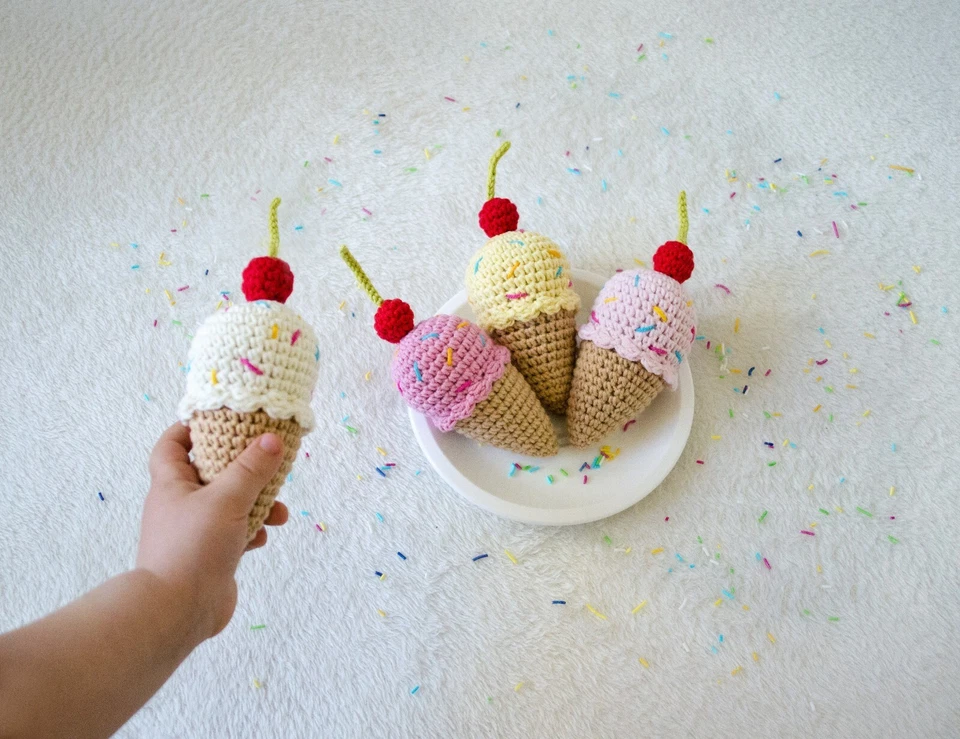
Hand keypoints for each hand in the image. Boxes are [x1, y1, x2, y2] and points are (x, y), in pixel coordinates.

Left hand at [137, 423, 288, 638]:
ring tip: (279, 510)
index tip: (220, 419)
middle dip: (243, 469)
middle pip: (211, 473)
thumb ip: (252, 468)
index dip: (190, 428)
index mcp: (171, 484)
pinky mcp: (210, 555)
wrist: (177, 612)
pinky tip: (262, 537)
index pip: (172, 444)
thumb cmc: (192, 547)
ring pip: (230, 505)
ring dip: (256, 503)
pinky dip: (252, 532)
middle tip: (267, 462)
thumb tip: (272, 438)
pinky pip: (235, 533)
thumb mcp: (226, 499)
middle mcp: (180, 505)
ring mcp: (194, 532)